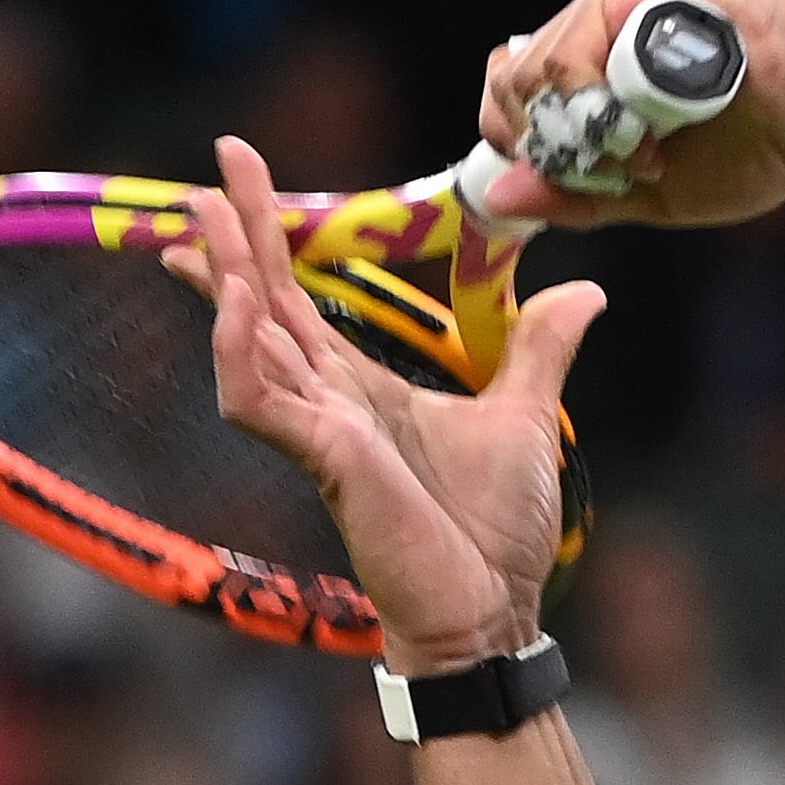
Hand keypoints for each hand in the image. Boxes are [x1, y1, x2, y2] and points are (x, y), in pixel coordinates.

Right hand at [172, 136, 602, 674]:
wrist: (491, 610)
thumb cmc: (496, 532)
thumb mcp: (525, 417)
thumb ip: (540, 349)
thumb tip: (584, 290)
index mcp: (364, 390)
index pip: (300, 301)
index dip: (268, 242)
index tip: (238, 182)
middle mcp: (328, 404)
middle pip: (263, 306)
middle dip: (231, 240)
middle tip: (204, 175)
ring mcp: (318, 432)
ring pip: (249, 344)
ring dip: (225, 284)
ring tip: (200, 228)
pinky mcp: (324, 462)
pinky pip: (260, 403)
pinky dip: (243, 356)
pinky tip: (239, 310)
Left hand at [477, 0, 784, 228]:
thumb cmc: (763, 144)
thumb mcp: (654, 189)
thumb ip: (579, 193)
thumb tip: (501, 200)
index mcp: (602, 50)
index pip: (516, 84)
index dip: (524, 138)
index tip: (570, 174)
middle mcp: (598, 11)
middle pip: (513, 77)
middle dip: (550, 142)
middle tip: (621, 169)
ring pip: (534, 69)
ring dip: (582, 131)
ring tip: (648, 154)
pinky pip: (568, 55)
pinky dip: (597, 109)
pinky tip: (649, 134)